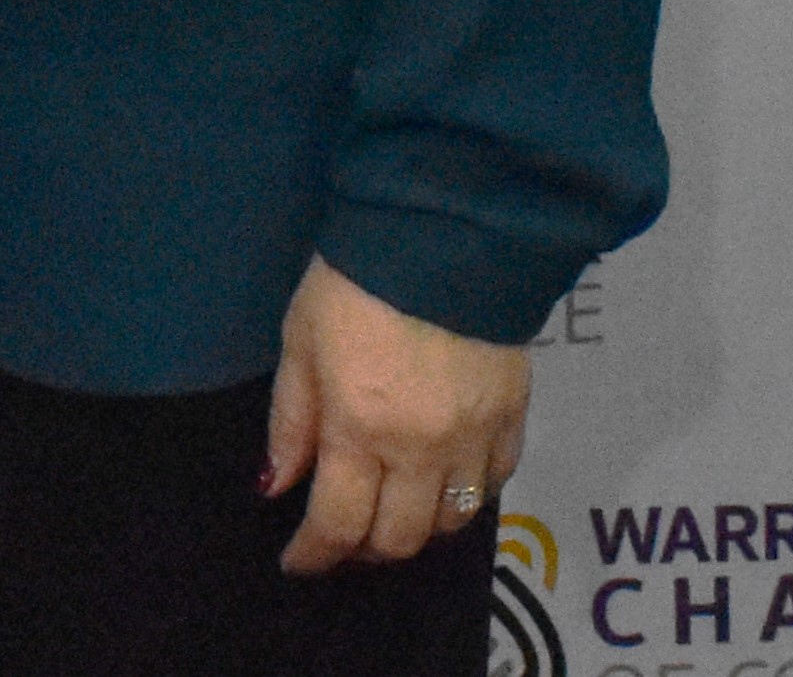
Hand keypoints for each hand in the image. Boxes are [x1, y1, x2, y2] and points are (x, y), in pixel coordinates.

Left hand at [262, 259, 529, 573]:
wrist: (445, 230)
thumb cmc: (355, 278)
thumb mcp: (300, 339)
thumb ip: (292, 420)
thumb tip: (278, 486)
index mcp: (359, 428)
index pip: (337, 524)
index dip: (315, 555)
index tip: (299, 562)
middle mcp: (420, 448)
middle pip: (398, 538)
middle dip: (364, 549)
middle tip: (344, 534)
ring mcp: (473, 436)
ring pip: (451, 522)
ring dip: (417, 528)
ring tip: (393, 508)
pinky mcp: (514, 413)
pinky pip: (495, 482)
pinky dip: (468, 494)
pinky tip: (446, 477)